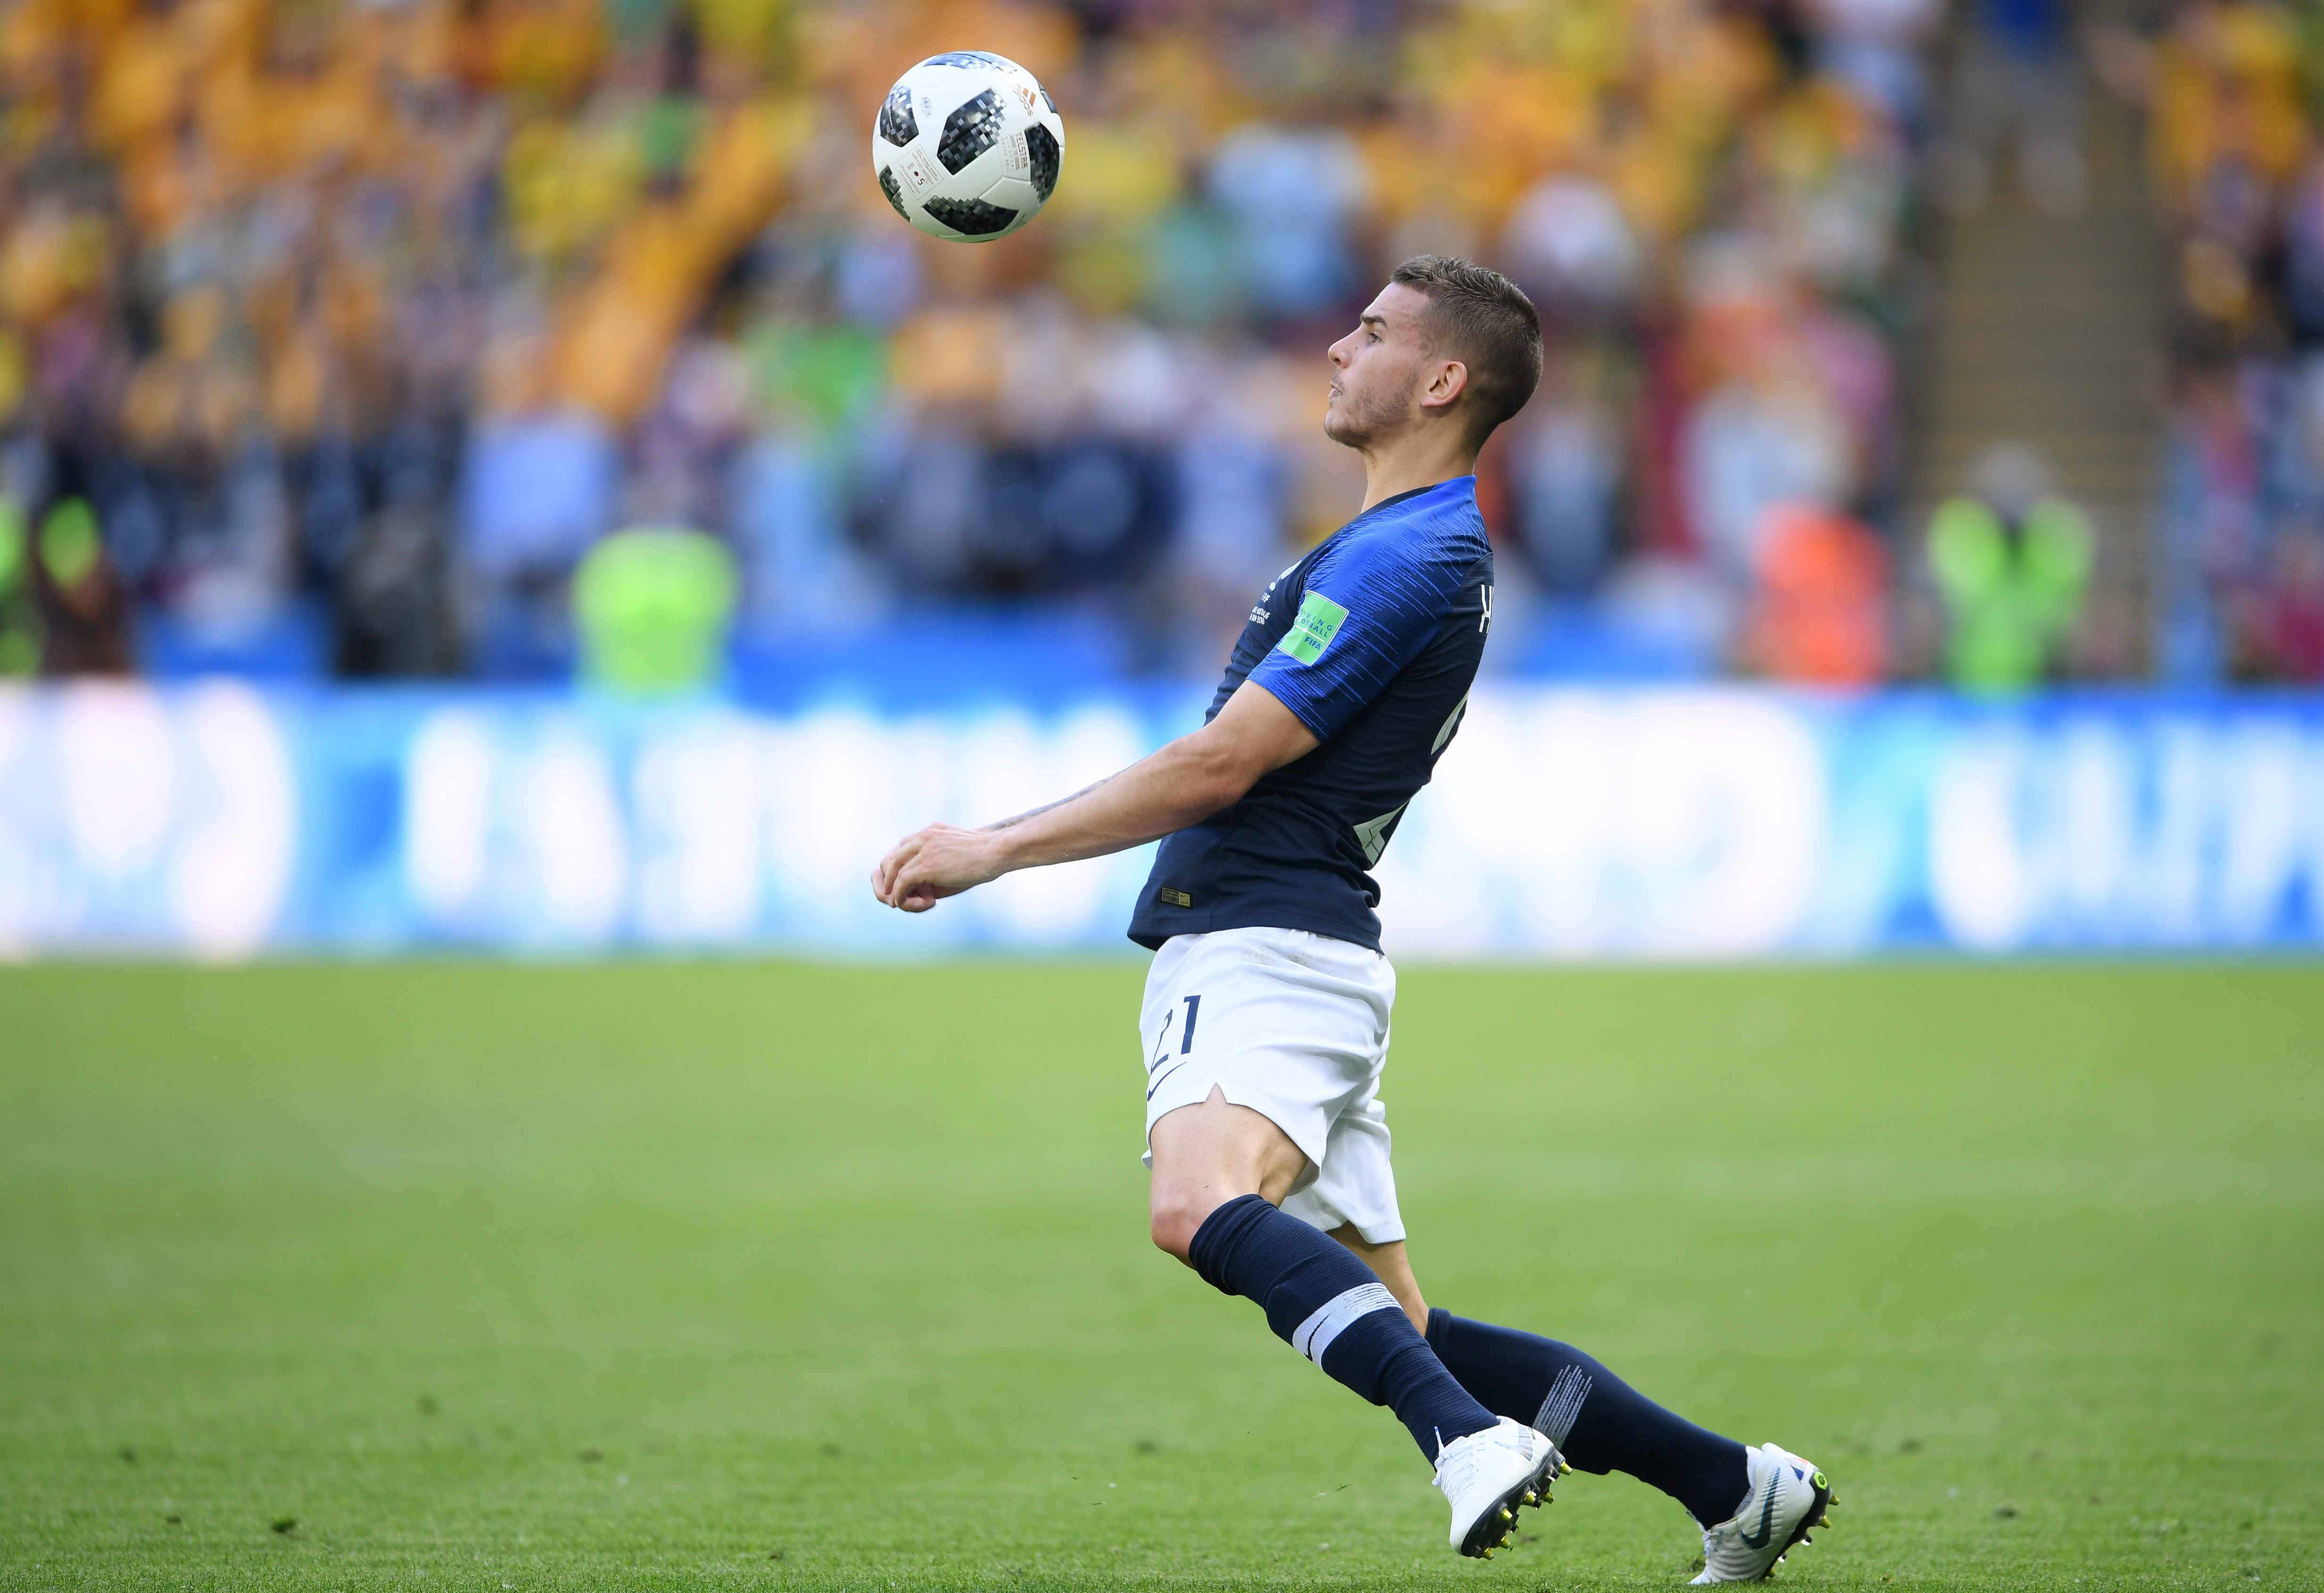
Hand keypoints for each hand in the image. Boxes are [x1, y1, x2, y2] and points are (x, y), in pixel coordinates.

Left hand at [871, 824, 1004, 911]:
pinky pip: (903, 881)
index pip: (903, 846)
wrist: (998, 851)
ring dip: (893, 888)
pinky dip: (899, 894)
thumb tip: (943, 869)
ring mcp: (925, 849)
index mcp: (932, 831)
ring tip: (895, 901)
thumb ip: (944, 853)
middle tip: (891, 891)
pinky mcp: (927, 865)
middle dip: (890, 876)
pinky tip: (900, 902)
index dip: (898, 864)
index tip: (900, 879)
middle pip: (893, 857)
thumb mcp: (959, 848)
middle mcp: (924, 836)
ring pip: (896, 871)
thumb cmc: (986, 853)